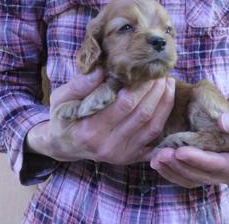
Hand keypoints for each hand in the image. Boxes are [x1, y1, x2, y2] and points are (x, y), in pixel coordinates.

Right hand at [26, 68, 175, 164]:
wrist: (64, 146)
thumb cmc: (63, 118)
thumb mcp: (60, 99)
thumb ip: (79, 85)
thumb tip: (102, 70)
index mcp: (91, 130)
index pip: (125, 104)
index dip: (141, 85)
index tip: (147, 70)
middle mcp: (109, 146)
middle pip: (143, 114)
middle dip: (156, 91)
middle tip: (161, 73)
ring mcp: (122, 155)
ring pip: (153, 127)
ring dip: (165, 103)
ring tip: (168, 83)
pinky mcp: (131, 158)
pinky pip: (155, 141)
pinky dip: (165, 123)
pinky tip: (168, 104)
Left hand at [149, 99, 228, 187]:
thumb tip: (224, 124)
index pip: (221, 166)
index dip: (200, 160)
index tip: (180, 151)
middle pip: (204, 175)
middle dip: (181, 165)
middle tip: (161, 154)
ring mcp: (219, 177)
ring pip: (193, 179)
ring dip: (173, 170)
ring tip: (156, 158)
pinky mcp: (206, 174)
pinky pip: (187, 177)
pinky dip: (172, 171)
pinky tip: (156, 161)